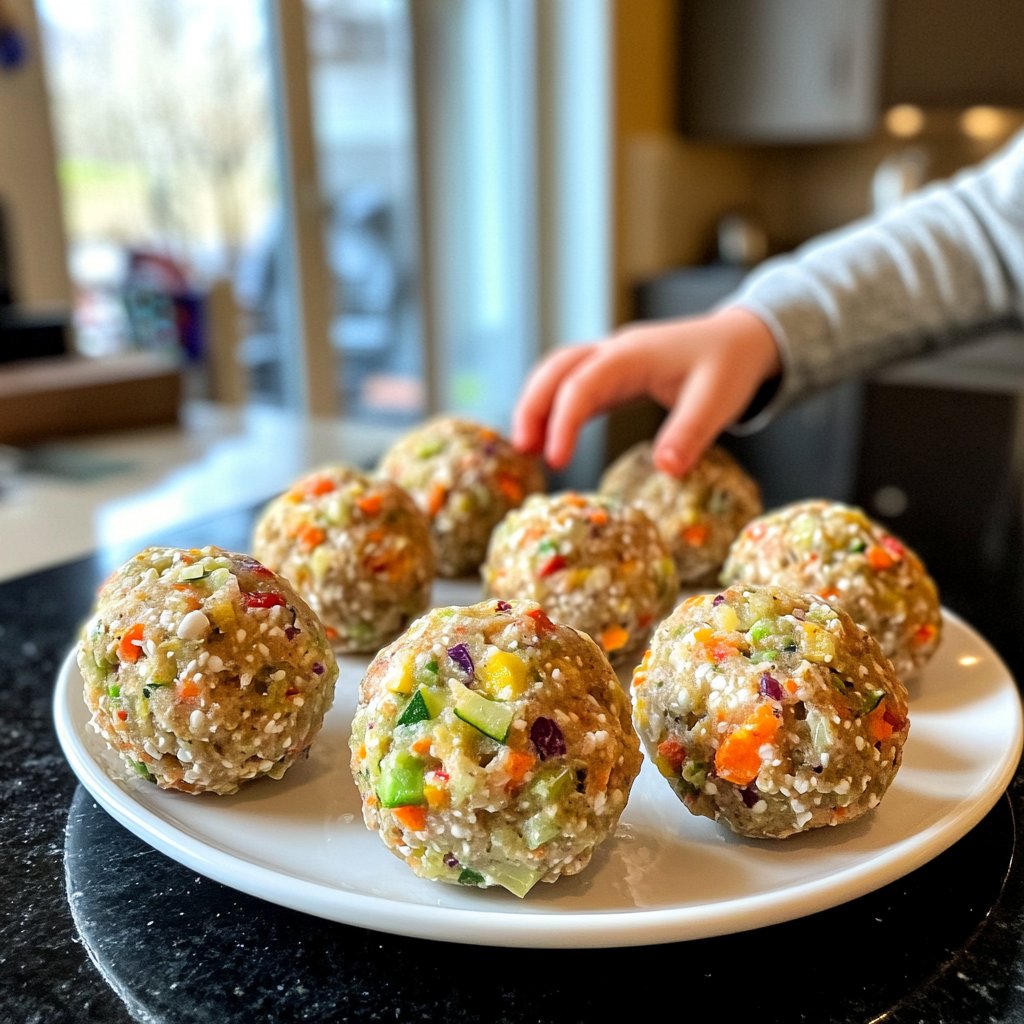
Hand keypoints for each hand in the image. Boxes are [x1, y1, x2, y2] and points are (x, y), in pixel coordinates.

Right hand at [512, 307, 780, 476]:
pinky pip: (573, 386)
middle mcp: (613, 352)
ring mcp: (610, 361)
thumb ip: (690, 433)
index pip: (582, 384)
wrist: (742, 338)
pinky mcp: (613, 375)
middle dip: (532, 407)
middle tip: (522, 450)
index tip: (556, 460)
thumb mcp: (718, 400)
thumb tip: (665, 471)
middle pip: (555, 370)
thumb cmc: (730, 364)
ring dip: (536, 405)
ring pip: (557, 374)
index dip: (563, 421)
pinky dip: (554, 409)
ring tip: (527, 449)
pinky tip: (549, 439)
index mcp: (632, 354)